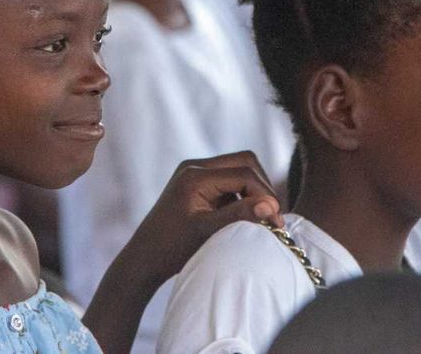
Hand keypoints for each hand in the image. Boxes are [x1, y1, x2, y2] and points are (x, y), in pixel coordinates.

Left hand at [126, 150, 282, 285]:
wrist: (143, 259)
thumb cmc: (171, 249)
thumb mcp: (208, 232)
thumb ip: (239, 215)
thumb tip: (272, 207)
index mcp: (195, 175)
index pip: (244, 173)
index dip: (265, 195)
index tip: (276, 222)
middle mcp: (195, 166)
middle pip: (245, 162)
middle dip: (262, 187)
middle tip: (273, 216)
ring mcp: (195, 172)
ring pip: (240, 168)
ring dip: (254, 190)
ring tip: (262, 218)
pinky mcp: (198, 182)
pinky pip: (230, 179)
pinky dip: (242, 194)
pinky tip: (245, 217)